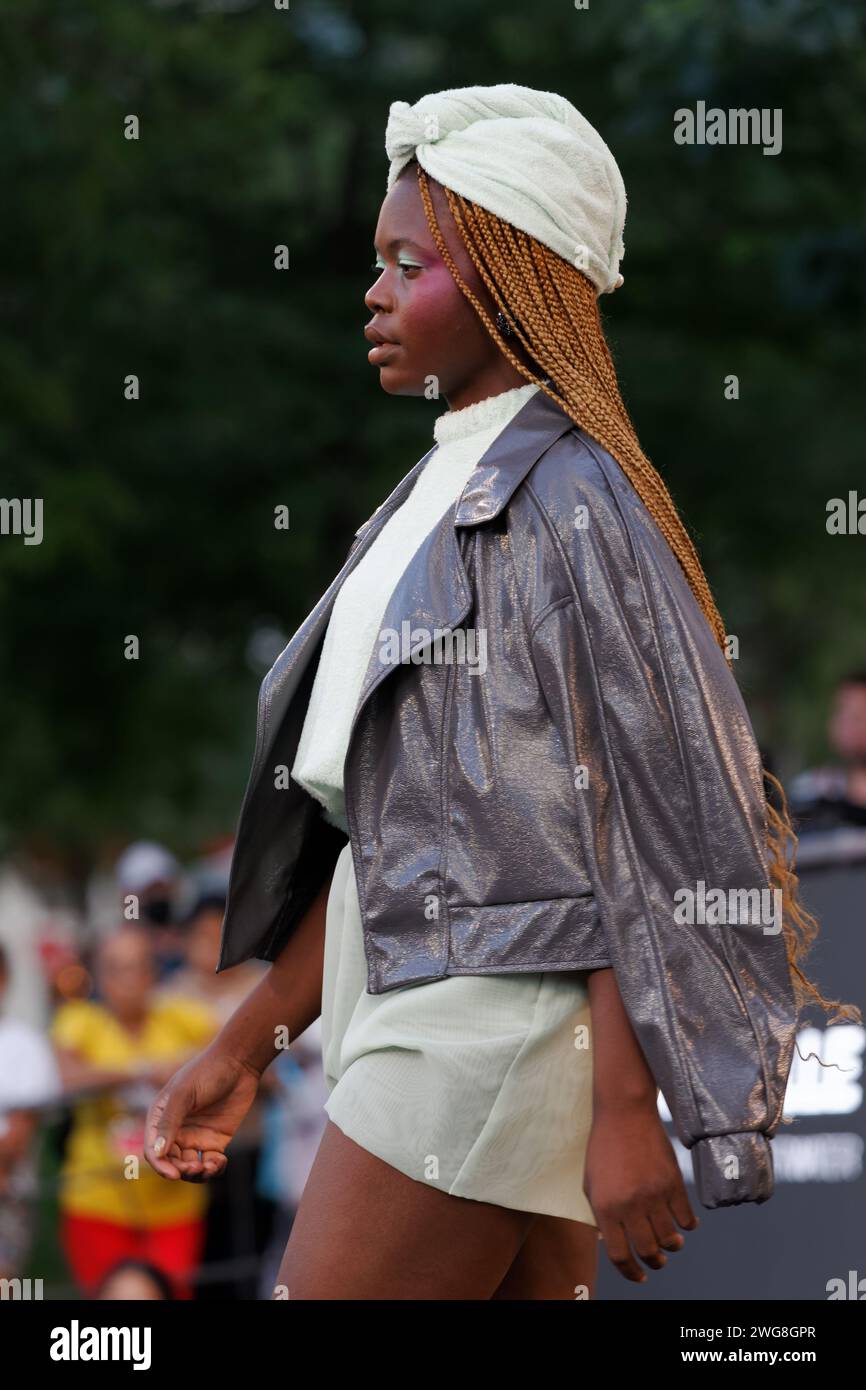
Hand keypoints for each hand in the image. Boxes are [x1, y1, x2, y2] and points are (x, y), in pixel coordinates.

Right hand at [144, 1046, 261, 1182]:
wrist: (239, 1062)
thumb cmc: (207, 1072)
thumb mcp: (184, 1094)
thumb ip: (170, 1122)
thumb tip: (157, 1153)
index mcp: (161, 1118)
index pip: (154, 1150)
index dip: (160, 1166)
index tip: (174, 1174)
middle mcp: (176, 1130)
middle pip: (172, 1163)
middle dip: (181, 1171)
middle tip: (195, 1168)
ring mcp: (196, 1136)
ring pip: (190, 1168)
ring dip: (197, 1174)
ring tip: (209, 1167)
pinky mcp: (216, 1140)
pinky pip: (210, 1164)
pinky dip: (214, 1169)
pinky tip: (220, 1161)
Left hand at [583, 1097, 697, 1282]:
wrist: (624, 1113)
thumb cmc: (604, 1149)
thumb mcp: (591, 1184)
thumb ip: (600, 1216)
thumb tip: (611, 1245)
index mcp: (606, 1208)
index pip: (620, 1256)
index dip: (631, 1273)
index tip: (639, 1277)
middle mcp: (630, 1205)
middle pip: (648, 1251)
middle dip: (655, 1263)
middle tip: (658, 1262)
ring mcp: (654, 1195)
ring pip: (670, 1239)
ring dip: (672, 1246)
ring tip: (671, 1244)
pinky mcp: (674, 1183)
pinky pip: (686, 1218)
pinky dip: (687, 1227)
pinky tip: (683, 1224)